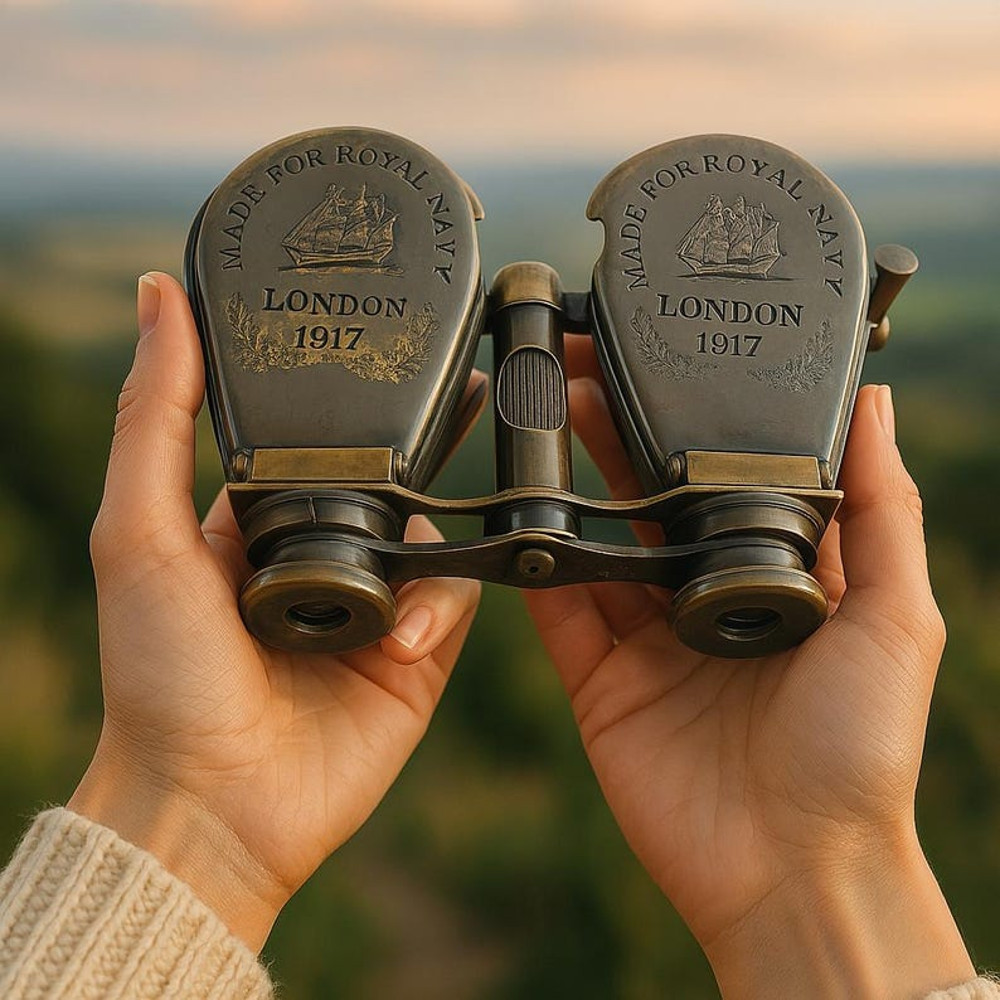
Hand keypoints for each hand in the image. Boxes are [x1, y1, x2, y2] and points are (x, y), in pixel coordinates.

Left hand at [69, 272, 480, 951]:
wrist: (212, 804)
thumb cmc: (159, 673)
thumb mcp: (137, 529)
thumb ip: (155, 414)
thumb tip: (157, 293)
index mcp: (258, 518)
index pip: (317, 433)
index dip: (352, 388)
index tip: (391, 334)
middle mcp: (322, 553)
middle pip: (394, 473)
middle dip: (432, 435)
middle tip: (471, 386)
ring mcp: (375, 604)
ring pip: (436, 532)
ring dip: (428, 543)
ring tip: (393, 589)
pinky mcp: (418, 654)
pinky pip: (456, 599)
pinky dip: (438, 608)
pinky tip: (402, 639)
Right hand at [525, 337, 974, 997]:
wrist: (794, 869)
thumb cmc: (861, 749)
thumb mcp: (898, 617)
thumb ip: (885, 508)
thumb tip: (875, 402)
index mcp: (780, 579)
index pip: (732, 480)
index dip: (701, 423)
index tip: (674, 364)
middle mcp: (708, 602)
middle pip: (653, 502)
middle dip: (620, 438)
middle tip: (588, 375)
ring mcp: (649, 643)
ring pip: (599, 546)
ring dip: (571, 487)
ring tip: (545, 420)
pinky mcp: (601, 683)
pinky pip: (560, 615)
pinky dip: (536, 569)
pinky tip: (519, 518)